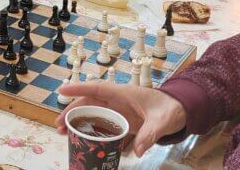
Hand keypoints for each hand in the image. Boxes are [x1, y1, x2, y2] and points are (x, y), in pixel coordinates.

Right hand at [55, 83, 186, 156]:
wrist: (180, 110)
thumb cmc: (170, 109)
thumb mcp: (162, 122)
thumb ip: (149, 135)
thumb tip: (137, 151)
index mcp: (124, 93)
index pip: (97, 88)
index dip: (78, 88)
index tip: (61, 90)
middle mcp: (117, 99)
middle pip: (89, 102)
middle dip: (72, 111)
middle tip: (58, 125)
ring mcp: (118, 109)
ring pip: (92, 111)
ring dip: (78, 120)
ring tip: (64, 132)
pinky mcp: (121, 118)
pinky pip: (101, 121)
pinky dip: (89, 127)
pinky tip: (81, 137)